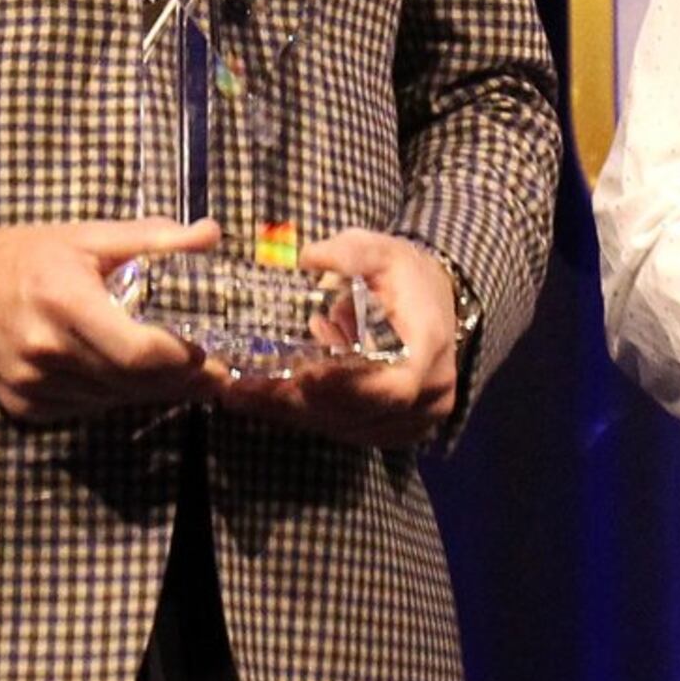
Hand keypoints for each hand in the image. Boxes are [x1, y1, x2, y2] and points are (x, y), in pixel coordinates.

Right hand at [0, 220, 230, 422]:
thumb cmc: (21, 256)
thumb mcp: (83, 236)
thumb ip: (150, 238)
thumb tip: (211, 234)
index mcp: (66, 301)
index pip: (140, 352)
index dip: (185, 361)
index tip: (215, 357)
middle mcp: (47, 351)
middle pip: (133, 384)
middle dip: (181, 381)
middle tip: (215, 373)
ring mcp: (33, 385)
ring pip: (113, 401)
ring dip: (152, 393)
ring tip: (183, 377)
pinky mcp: (23, 407)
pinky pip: (86, 409)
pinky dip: (113, 397)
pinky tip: (128, 380)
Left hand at [213, 230, 461, 449]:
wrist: (434, 299)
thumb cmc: (402, 273)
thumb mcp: (377, 249)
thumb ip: (347, 253)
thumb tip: (308, 258)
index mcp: (428, 347)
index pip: (390, 387)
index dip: (344, 388)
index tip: (301, 376)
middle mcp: (430, 392)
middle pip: (359, 413)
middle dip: (300, 400)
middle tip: (244, 389)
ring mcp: (418, 418)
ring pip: (349, 427)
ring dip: (297, 412)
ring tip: (248, 392)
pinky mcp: (400, 429)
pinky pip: (350, 431)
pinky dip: (311, 416)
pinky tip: (275, 397)